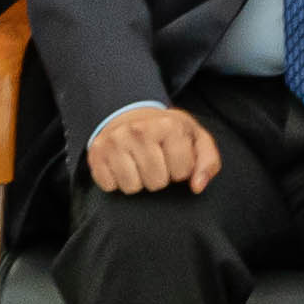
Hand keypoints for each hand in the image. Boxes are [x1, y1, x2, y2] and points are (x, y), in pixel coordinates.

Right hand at [85, 103, 220, 195]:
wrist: (132, 116)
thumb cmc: (169, 133)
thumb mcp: (196, 140)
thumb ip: (208, 163)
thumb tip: (197, 187)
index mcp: (168, 125)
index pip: (181, 173)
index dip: (181, 171)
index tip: (176, 159)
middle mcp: (139, 130)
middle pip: (156, 183)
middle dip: (160, 178)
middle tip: (157, 162)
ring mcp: (114, 141)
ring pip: (132, 187)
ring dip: (139, 182)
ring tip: (141, 165)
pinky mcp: (96, 153)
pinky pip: (110, 186)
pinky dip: (118, 182)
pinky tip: (123, 166)